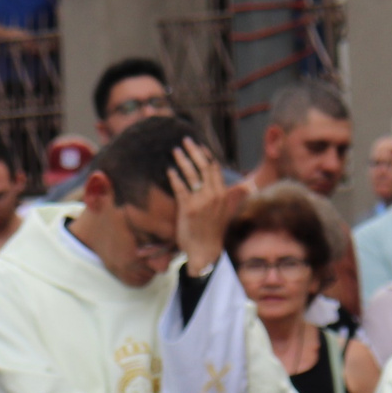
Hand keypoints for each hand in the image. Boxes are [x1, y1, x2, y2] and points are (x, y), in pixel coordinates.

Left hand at [169, 136, 232, 274]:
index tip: (199, 146)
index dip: (206, 155)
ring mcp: (201, 201)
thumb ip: (221, 197)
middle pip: (204, 166)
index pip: (215, 168)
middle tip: (185, 140)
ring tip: (175, 151)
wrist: (205, 252)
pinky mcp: (188, 208)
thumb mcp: (222, 212)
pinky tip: (169, 170)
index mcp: (223, 194)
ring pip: (192, 174)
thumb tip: (220, 185)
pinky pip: (180, 187)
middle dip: (194, 151)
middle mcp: (214, 195)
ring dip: (183, 159)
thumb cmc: (211, 233)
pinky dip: (174, 177)